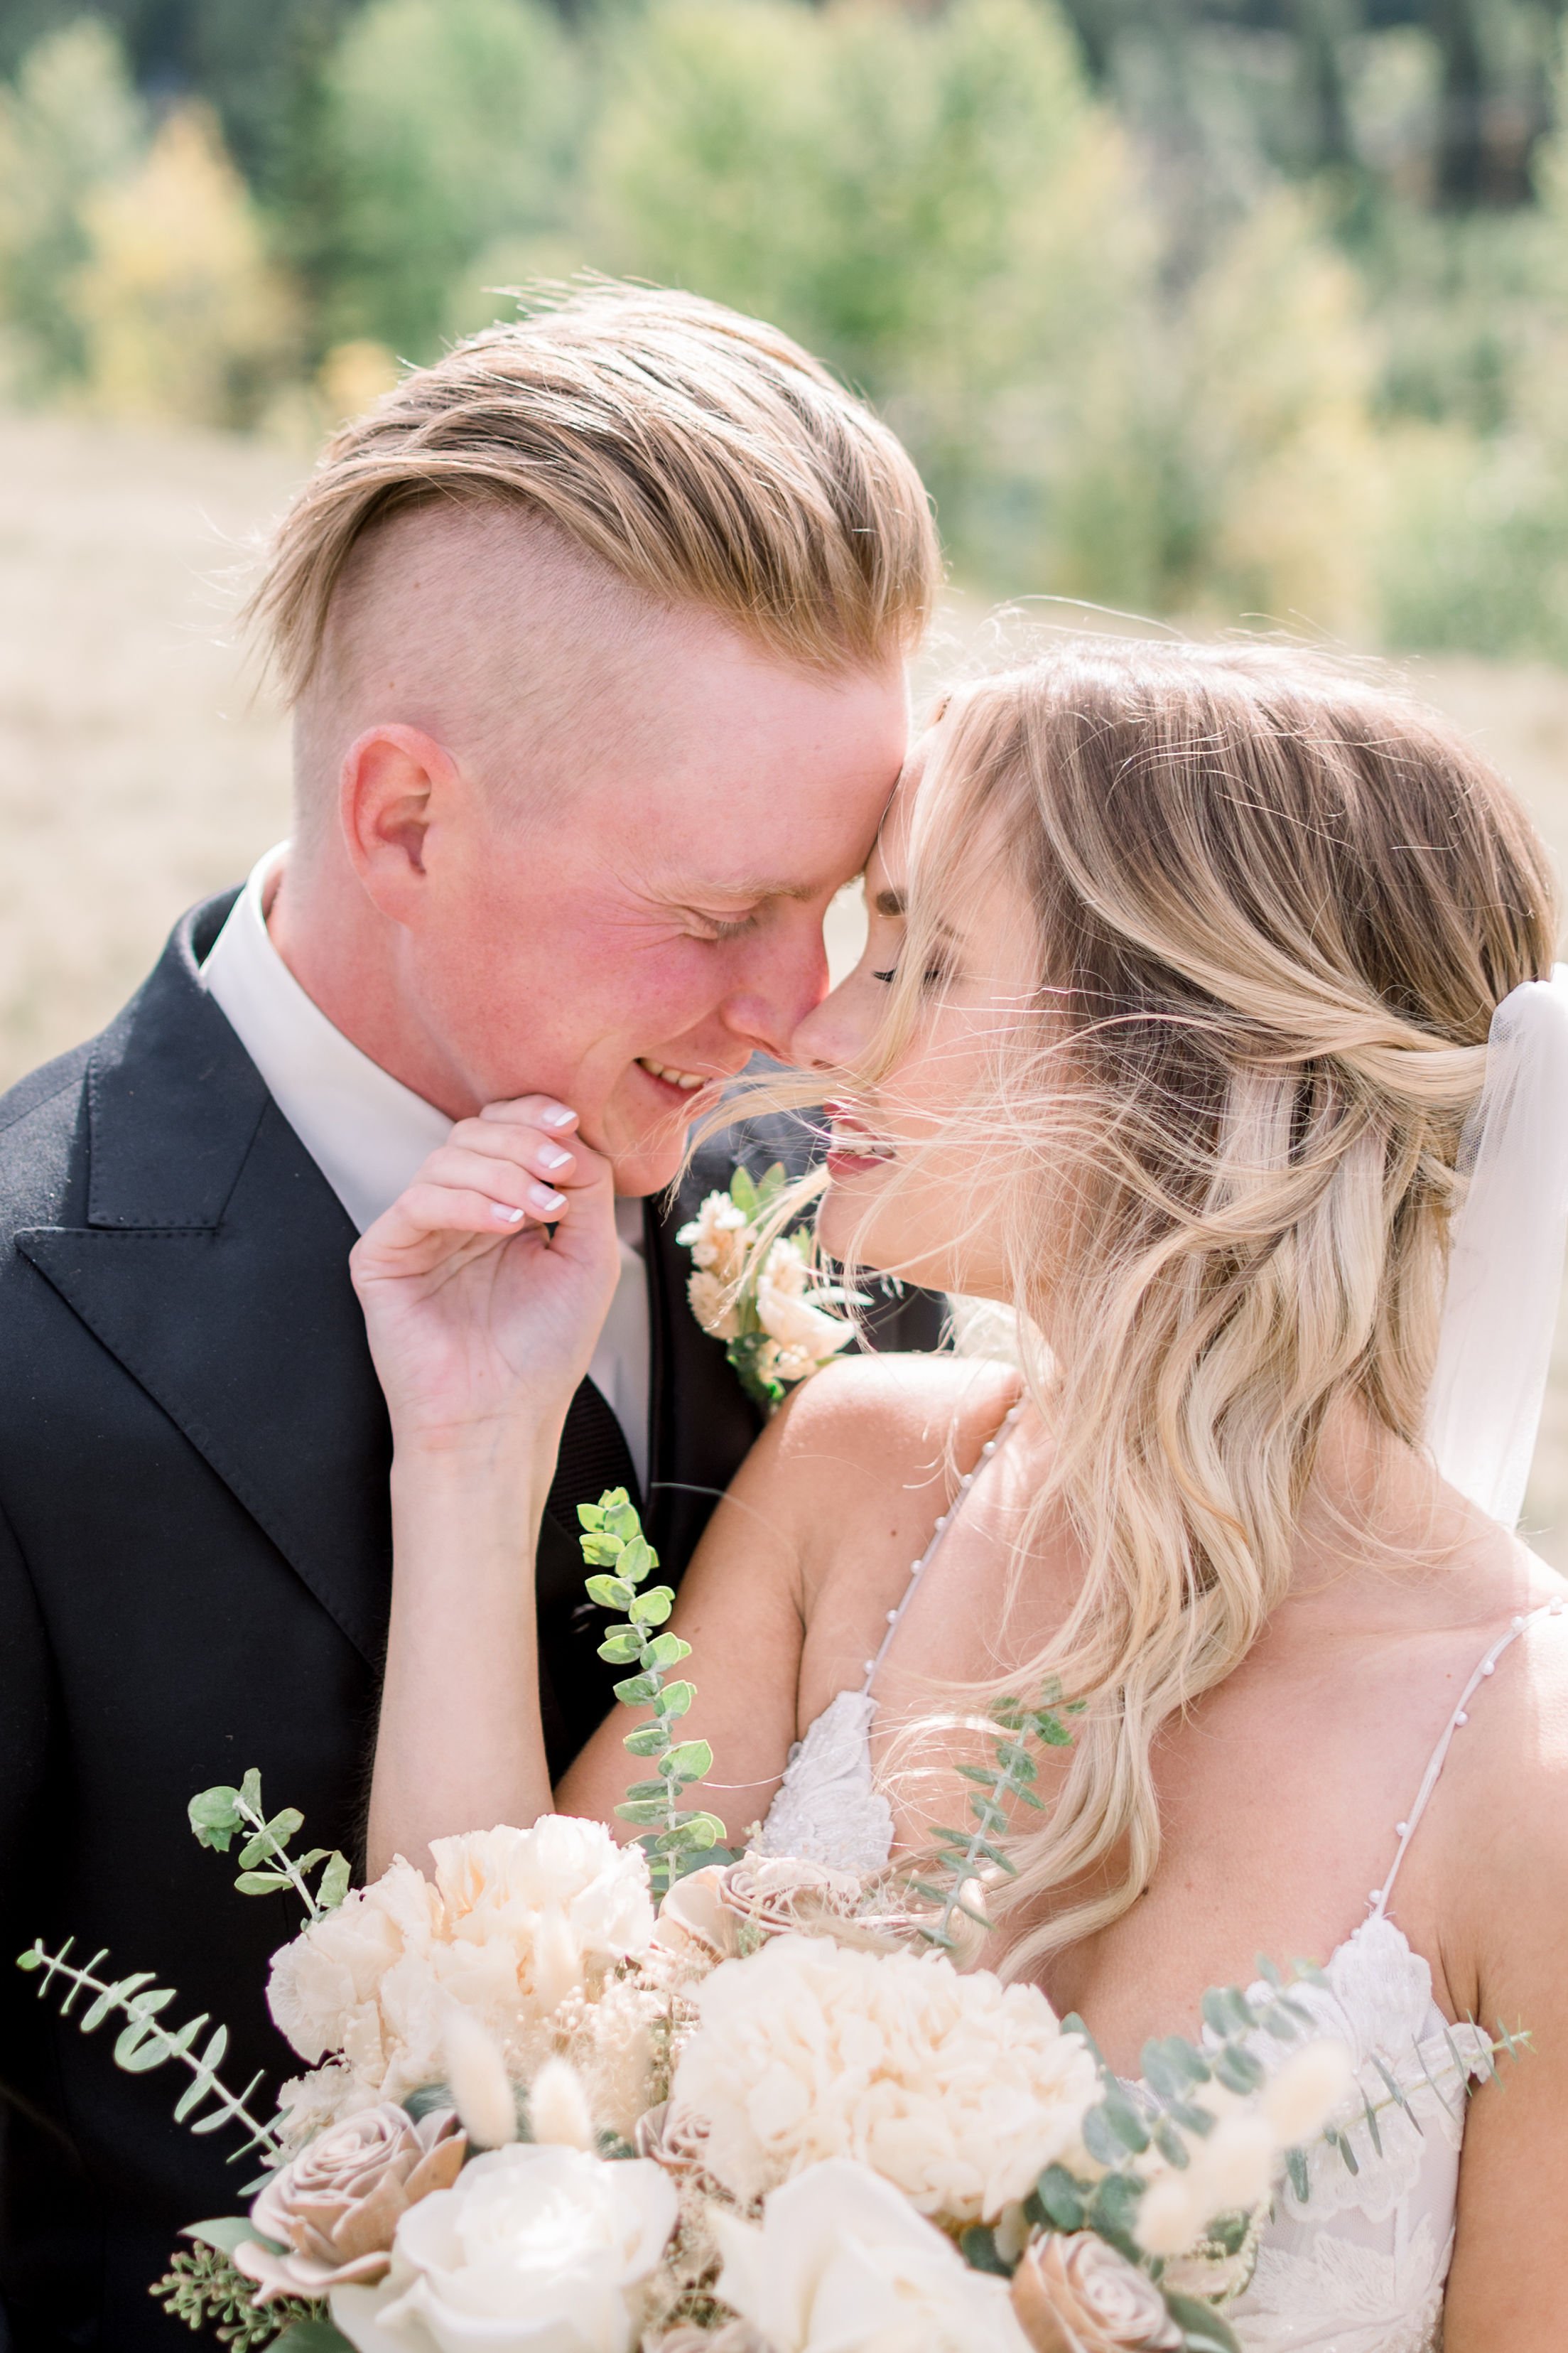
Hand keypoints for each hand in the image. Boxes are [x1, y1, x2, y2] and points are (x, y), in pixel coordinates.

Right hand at [350, 1097, 621, 1459]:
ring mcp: (415, 1232)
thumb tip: (575, 1133)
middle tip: (561, 1169)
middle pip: (473, 1133)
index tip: (571, 1121)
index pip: (503, 1131)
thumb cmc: (543, 1349)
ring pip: (447, 1159)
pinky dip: (469, 1202)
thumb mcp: (588, 1257)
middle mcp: (454, 1212)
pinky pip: (418, 1202)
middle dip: (523, 1140)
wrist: (501, 1420)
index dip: (532, 1114)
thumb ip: (588, 1190)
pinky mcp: (381, 1256)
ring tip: (545, 1208)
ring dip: (504, 1171)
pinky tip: (510, 1225)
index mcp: (498, 1206)